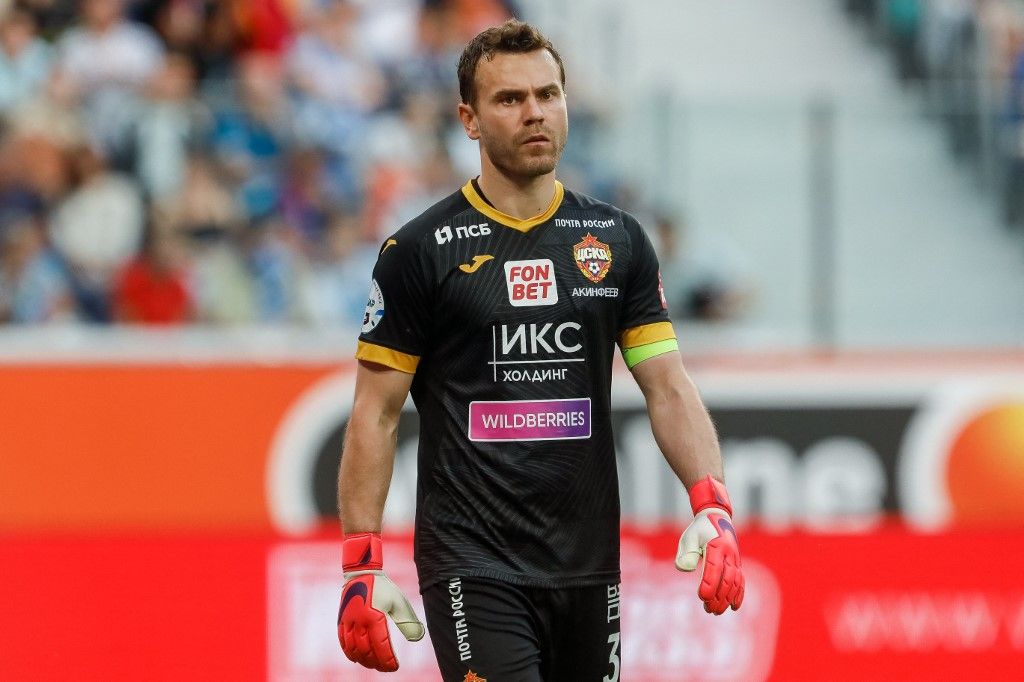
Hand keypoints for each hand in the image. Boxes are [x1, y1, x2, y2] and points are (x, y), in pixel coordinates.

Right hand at [337, 533, 424, 670]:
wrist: (362, 573)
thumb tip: (418, 639)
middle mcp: (359, 622)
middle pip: (366, 652)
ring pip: (353, 650)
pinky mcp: (342, 620)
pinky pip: (343, 642)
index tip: (395, 667)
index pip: (381, 647)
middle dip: (377, 663)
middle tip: (386, 668)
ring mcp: (348, 622)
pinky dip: (350, 653)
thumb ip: (408, 622)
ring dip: (364, 660)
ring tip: (374, 665)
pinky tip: (357, 658)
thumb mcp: (400, 603)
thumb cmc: (384, 588)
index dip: (388, 660)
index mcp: (374, 617)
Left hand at [675, 476, 744, 614]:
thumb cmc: (699, 529)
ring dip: (727, 598)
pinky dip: (739, 594)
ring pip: (735, 582)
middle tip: (708, 610)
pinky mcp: (737, 564)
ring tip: (716, 611)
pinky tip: (734, 607)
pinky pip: (741, 580)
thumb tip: (685, 569)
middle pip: (727, 579)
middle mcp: (729, 553)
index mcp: (716, 545)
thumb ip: (686, 552)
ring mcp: (735, 559)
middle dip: (719, 596)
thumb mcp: (689, 536)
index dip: (709, 584)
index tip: (702, 598)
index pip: (714, 568)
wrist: (716, 517)